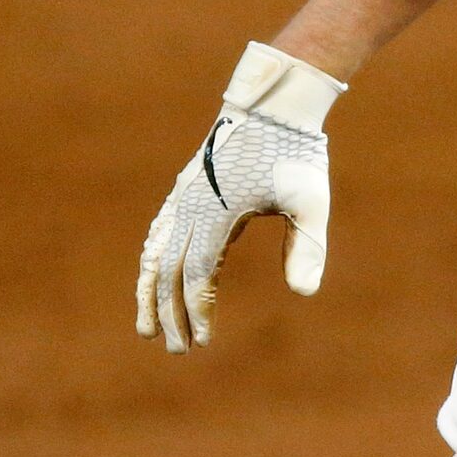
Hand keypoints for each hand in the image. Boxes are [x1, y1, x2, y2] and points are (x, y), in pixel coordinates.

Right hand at [136, 42, 343, 352]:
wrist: (274, 107)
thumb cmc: (296, 153)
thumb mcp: (310, 199)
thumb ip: (307, 246)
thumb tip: (305, 293)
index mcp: (215, 214)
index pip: (197, 276)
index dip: (198, 311)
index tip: (204, 341)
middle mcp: (190, 208)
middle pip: (168, 272)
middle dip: (168, 313)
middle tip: (174, 349)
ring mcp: (183, 198)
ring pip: (154, 254)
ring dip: (148, 293)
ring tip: (146, 327)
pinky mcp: (185, 191)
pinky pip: (159, 233)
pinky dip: (151, 262)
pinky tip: (152, 278)